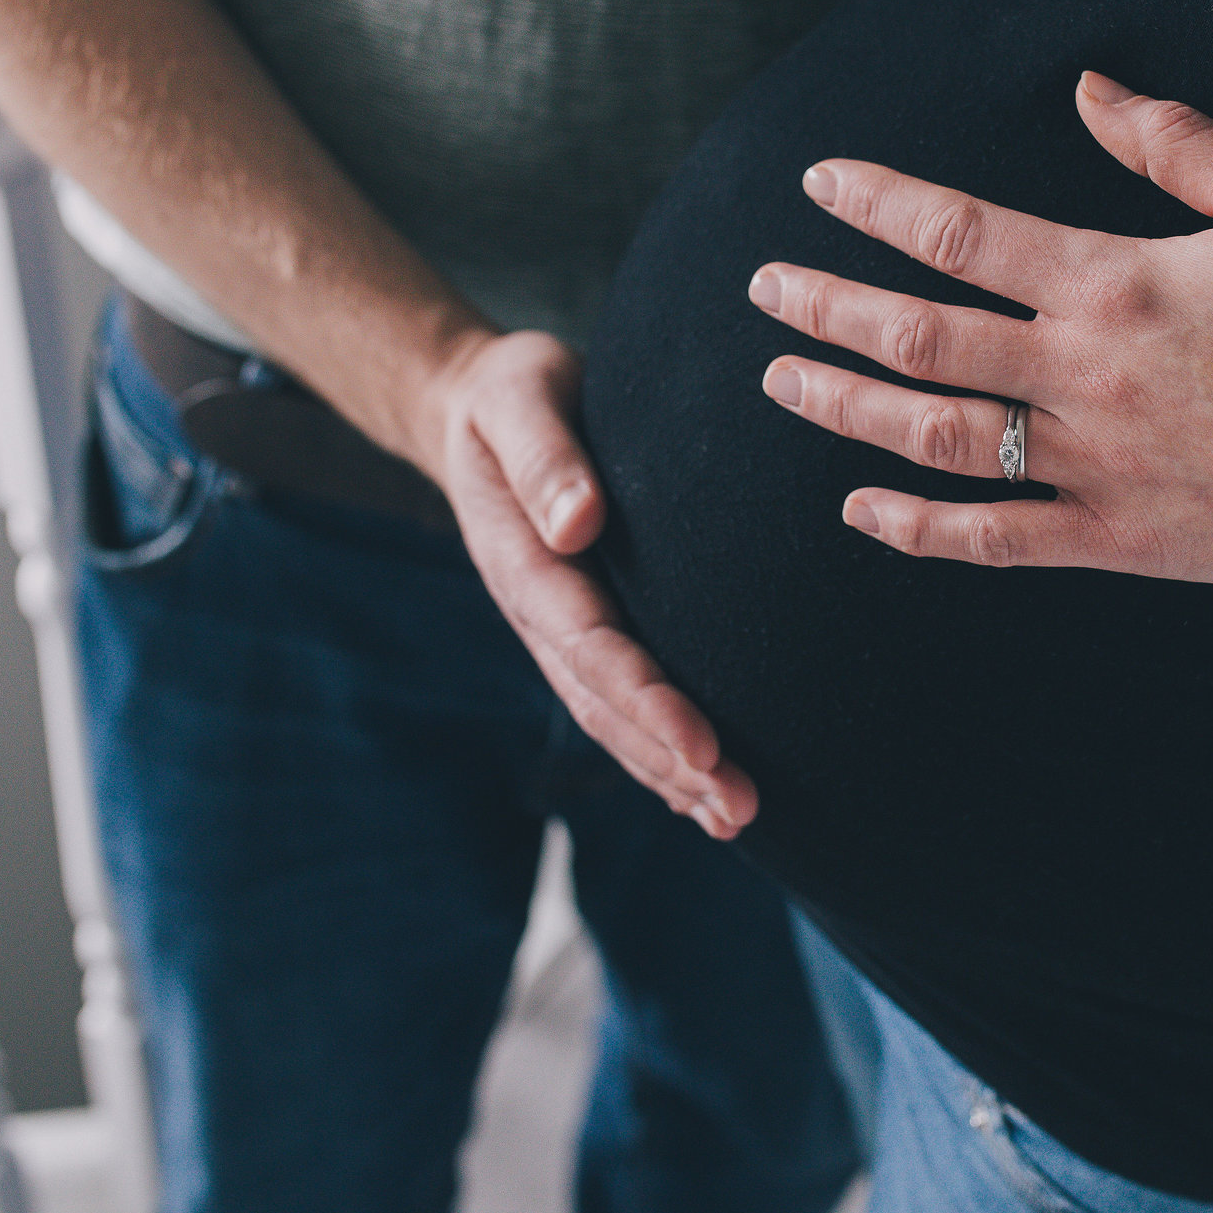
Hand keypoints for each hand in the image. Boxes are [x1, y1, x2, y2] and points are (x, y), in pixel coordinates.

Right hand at [419, 330, 754, 836]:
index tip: (702, 745)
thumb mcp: (518, 398)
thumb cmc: (508, 394)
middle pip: (604, 703)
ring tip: (735, 818)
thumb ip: (545, 456)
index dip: (646, 700)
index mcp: (523, 561)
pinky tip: (701, 790)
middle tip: (739, 807)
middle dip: (669, 760)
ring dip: (669, 773)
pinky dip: (657, 751)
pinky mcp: (579, 626)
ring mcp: (555, 627)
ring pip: (610, 717)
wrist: (473, 406)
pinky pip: (616, 701)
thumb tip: (578, 523)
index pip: (591, 646)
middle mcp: (538, 610)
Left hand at [744, 73, 1212, 589]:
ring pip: (936, 439)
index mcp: (1114, 285)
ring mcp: (1095, 468)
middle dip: (827, 308)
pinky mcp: (1122, 542)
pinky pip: (997, 540)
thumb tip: (1088, 88)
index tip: (818, 184)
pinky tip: (862, 510)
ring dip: (846, 409)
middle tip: (764, 288)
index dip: (879, 205)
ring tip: (782, 382)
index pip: (961, 235)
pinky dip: (919, 528)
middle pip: (920, 339)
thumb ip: (1175, 144)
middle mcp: (1083, 377)